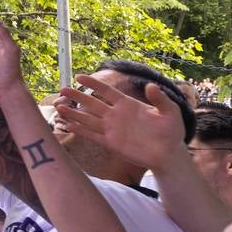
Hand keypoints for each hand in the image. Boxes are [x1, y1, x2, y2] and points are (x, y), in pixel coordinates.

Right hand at [54, 74, 185, 170]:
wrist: (169, 154)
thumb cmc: (171, 132)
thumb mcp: (170, 112)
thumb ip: (160, 99)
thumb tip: (150, 86)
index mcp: (127, 105)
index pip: (107, 91)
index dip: (93, 84)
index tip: (79, 76)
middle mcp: (116, 115)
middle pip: (92, 103)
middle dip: (77, 96)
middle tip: (62, 89)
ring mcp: (112, 129)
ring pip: (88, 119)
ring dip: (74, 114)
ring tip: (60, 107)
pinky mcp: (111, 143)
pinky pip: (93, 135)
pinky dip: (82, 131)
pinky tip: (70, 126)